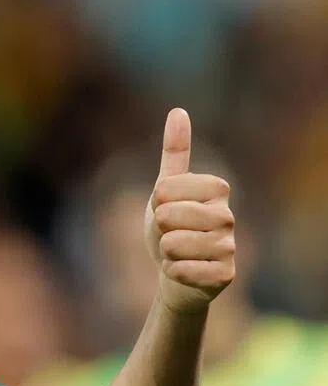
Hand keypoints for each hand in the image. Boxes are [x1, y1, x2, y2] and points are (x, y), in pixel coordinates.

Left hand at [144, 107, 235, 312]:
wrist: (176, 274)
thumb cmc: (172, 228)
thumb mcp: (166, 190)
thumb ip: (175, 153)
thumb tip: (178, 111)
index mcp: (217, 188)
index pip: (163, 190)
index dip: (156, 204)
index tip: (168, 211)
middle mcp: (228, 215)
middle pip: (167, 216)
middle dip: (159, 229)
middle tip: (171, 235)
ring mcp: (229, 246)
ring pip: (172, 245)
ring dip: (164, 253)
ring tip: (176, 253)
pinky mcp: (225, 274)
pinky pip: (181, 271)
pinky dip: (171, 272)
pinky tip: (182, 271)